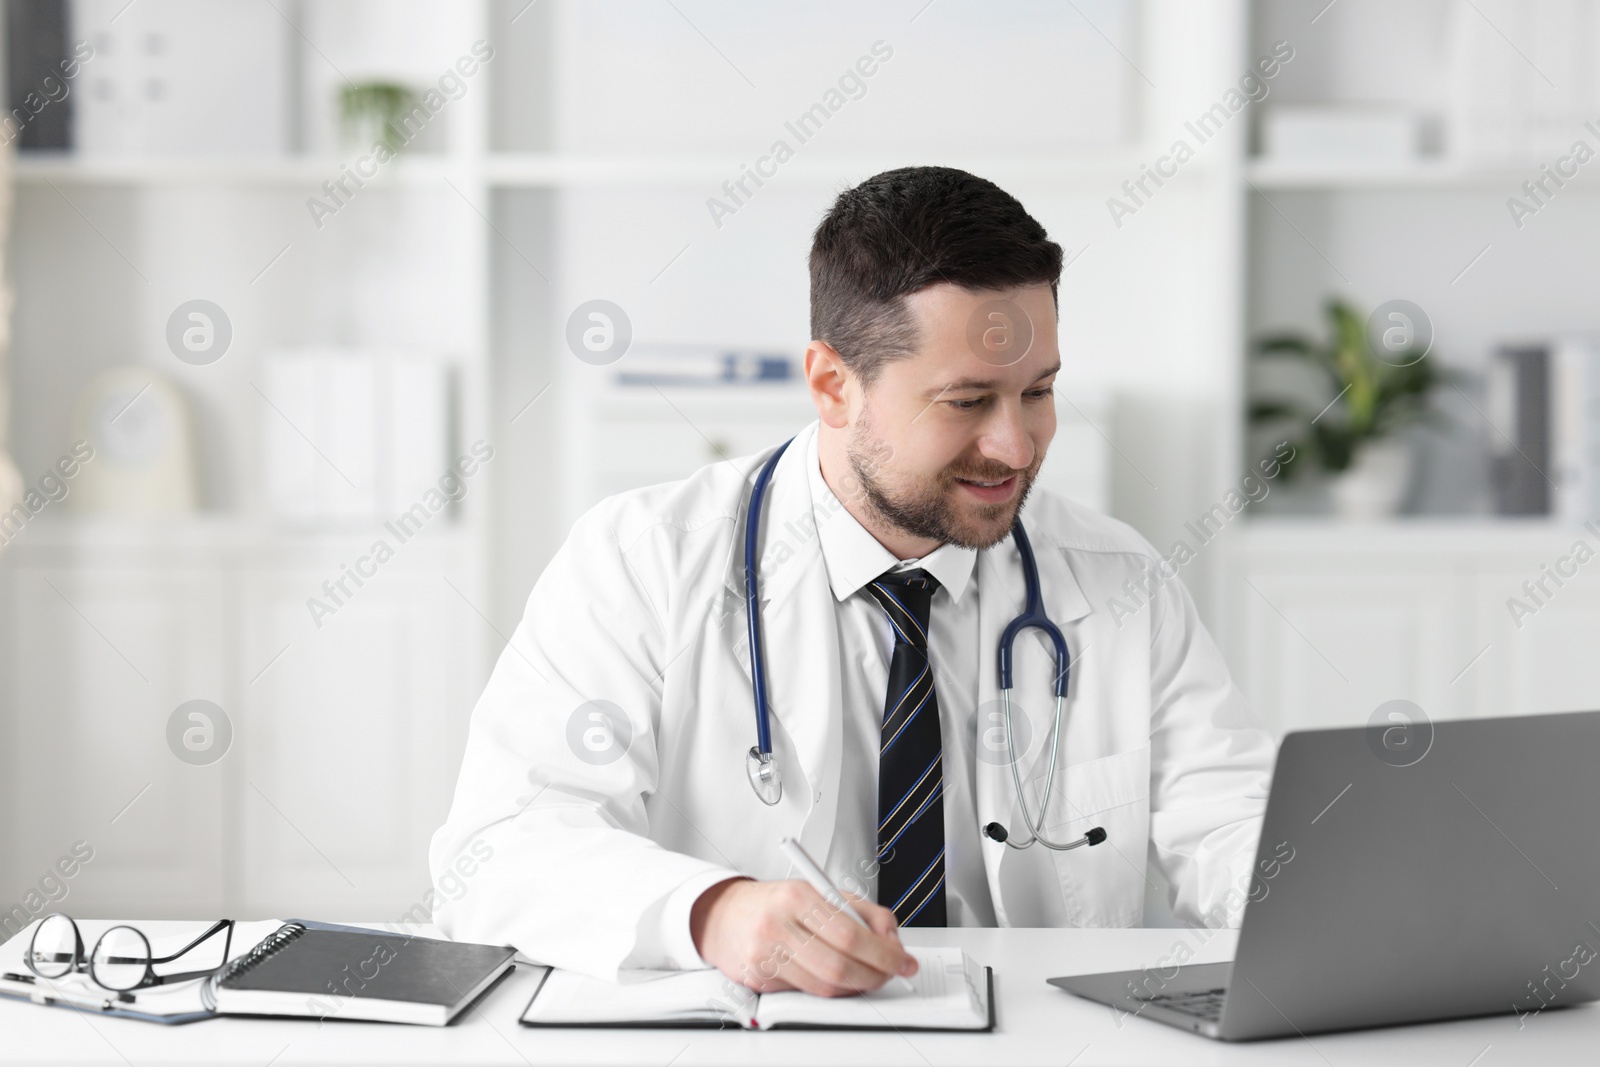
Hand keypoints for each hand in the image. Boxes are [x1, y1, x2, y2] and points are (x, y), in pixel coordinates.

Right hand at [689, 877, 918, 995]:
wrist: (722, 916)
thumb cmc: (776, 903)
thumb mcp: (818, 891)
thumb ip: (861, 910)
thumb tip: (891, 939)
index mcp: (796, 897)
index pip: (850, 933)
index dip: (884, 953)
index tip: (903, 960)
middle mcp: (777, 926)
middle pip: (839, 966)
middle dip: (875, 975)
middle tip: (891, 973)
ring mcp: (765, 956)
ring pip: (824, 987)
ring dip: (855, 987)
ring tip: (867, 976)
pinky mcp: (759, 980)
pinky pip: (806, 993)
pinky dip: (829, 990)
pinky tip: (837, 978)